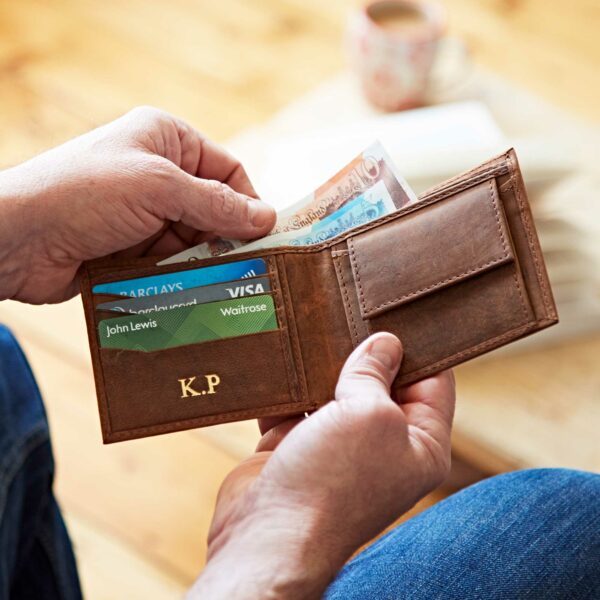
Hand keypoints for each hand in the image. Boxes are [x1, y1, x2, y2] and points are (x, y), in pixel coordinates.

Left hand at [0, 106, 274, 302]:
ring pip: (194, 240)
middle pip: (213, 209)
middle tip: (238, 268)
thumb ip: (216, 203)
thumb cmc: (83, 194)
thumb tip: (268, 217)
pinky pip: (171, 261)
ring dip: (196, 260)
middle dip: (221, 237)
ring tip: (201, 279)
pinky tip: (177, 287)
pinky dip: (176, 275)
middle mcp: (158, 172)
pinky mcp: (132, 245)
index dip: (247, 202)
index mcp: (167, 139)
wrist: (16, 239)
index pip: (227, 170)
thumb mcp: (158, 188)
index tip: (263, 237)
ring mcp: (144, 211)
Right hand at [190, 333, 454, 598]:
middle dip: (365, 351)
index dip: (418, 346)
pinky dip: (288, 386)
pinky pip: (296, 403)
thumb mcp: (369, 414)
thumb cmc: (331, 483)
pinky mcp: (296, 444)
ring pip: (335, 389)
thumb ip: (375, 373)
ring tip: (315, 328)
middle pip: (380, 382)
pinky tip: (283, 360)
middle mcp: (381, 444)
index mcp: (419, 444)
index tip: (398, 313)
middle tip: (350, 311)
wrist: (267, 534)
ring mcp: (337, 445)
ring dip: (323, 366)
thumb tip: (383, 343)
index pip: (432, 382)